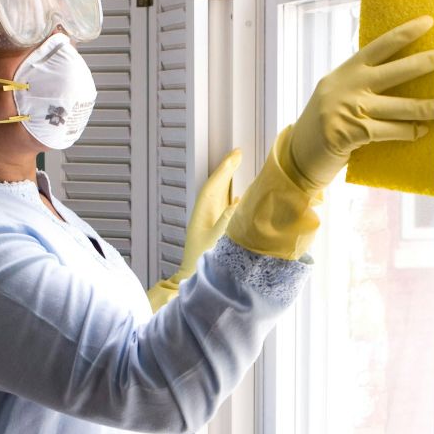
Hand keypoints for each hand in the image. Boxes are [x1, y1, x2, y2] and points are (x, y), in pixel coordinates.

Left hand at [180, 148, 241, 271]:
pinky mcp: (215, 229)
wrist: (194, 279)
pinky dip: (232, 197)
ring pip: (219, 195)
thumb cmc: (202, 262)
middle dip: (226, 170)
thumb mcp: (216, 241)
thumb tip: (237, 202)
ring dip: (228, 180)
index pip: (213, 186)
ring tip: (238, 165)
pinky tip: (239, 195)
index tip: (235, 156)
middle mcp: (204, 214)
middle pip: (216, 186)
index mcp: (202, 214)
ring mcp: (209, 220)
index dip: (224, 169)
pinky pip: (224, 207)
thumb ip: (226, 221)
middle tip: (238, 154)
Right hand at [285, 16, 433, 191]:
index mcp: (346, 71)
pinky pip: (390, 130)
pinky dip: (408, 131)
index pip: (380, 46)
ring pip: (400, 106)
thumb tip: (401, 77)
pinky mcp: (352, 132)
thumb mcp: (337, 95)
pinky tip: (421, 131)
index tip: (428, 22)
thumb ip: (361, 84)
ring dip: (427, 107)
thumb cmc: (325, 125)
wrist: (298, 156)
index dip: (405, 33)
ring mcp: (349, 108)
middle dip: (426, 63)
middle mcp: (347, 85)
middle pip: (396, 70)